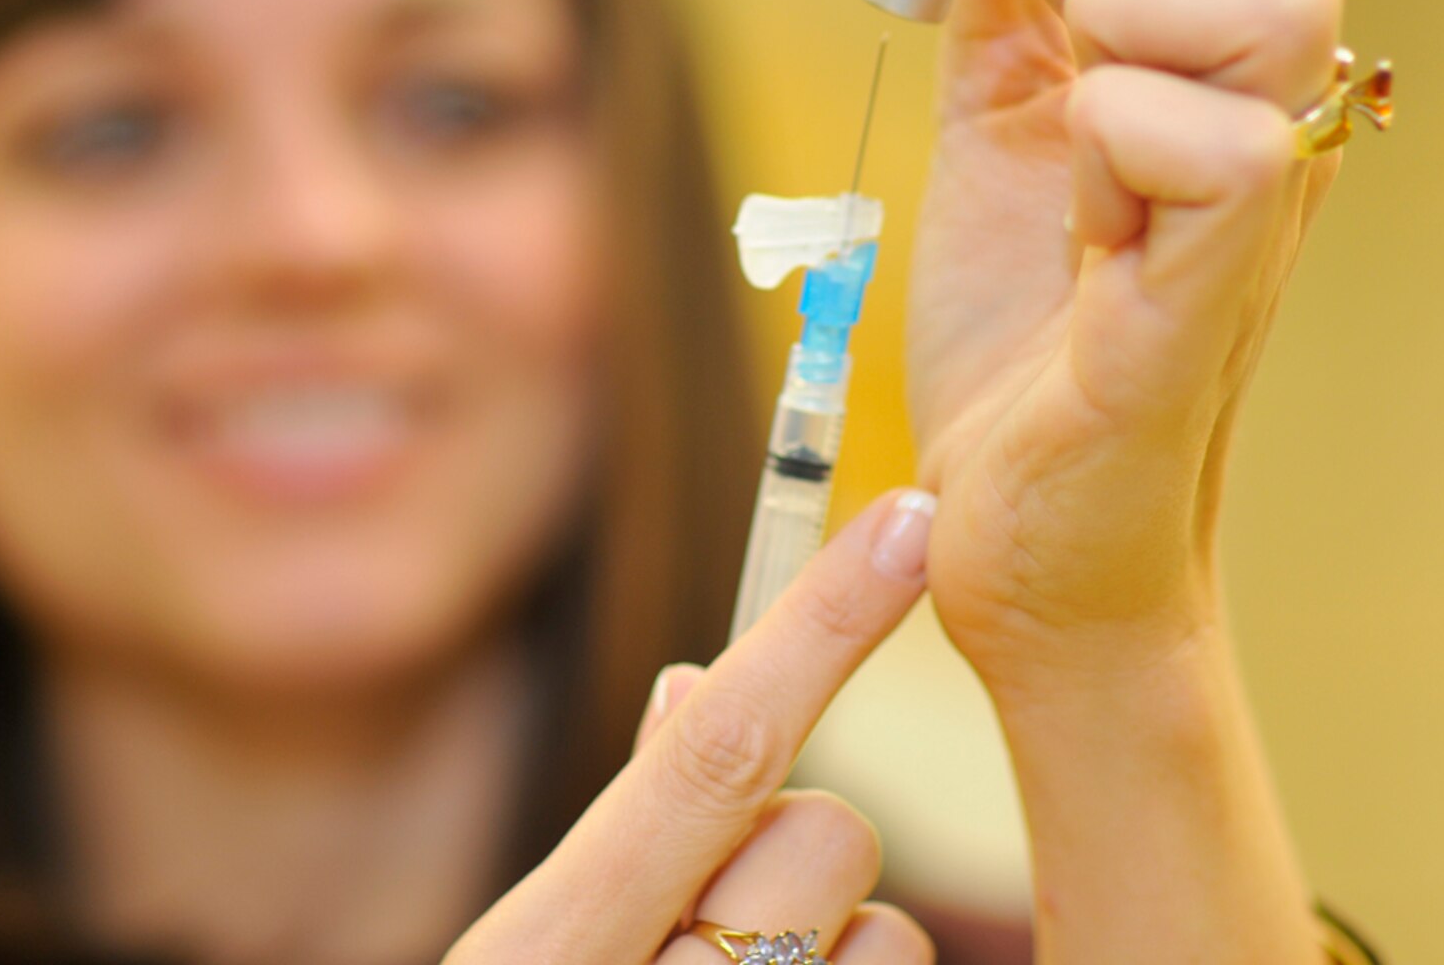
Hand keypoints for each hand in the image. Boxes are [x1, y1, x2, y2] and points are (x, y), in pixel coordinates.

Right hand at [445, 491, 939, 964]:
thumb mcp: (535, 957)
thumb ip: (618, 833)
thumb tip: (692, 683)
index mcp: (543, 950)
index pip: (714, 750)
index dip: (823, 623)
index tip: (908, 521)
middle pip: (826, 834)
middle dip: (800, 843)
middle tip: (729, 904)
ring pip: (888, 924)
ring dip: (836, 932)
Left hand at [898, 0, 1343, 683]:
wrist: (1023, 521)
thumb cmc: (1024, 324)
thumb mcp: (991, 101)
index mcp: (1202, 16)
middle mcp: (1260, 82)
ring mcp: (1256, 184)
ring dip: (1106, 21)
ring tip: (1063, 119)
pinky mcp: (1215, 293)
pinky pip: (1219, 149)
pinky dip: (1111, 147)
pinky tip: (1080, 221)